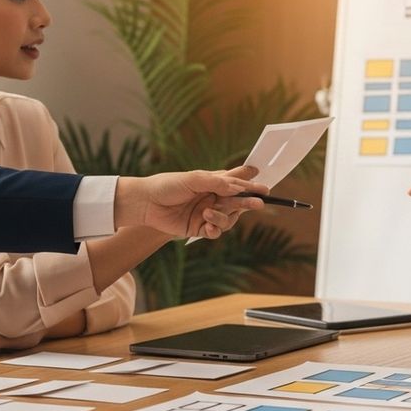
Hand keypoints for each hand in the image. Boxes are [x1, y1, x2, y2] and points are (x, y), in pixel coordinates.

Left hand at [116, 166, 267, 238]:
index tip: (265, 186)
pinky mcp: (199, 228)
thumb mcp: (193, 179)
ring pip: (228, 219)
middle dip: (248, 201)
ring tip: (209, 214)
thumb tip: (238, 187)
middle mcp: (213, 197)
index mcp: (213, 182)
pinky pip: (215, 232)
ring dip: (223, 217)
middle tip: (259, 203)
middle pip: (237, 201)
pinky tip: (208, 227)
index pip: (237, 181)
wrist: (145, 203)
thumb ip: (217, 182)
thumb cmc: (167, 185)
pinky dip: (214, 230)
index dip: (251, 183)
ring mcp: (207, 213)